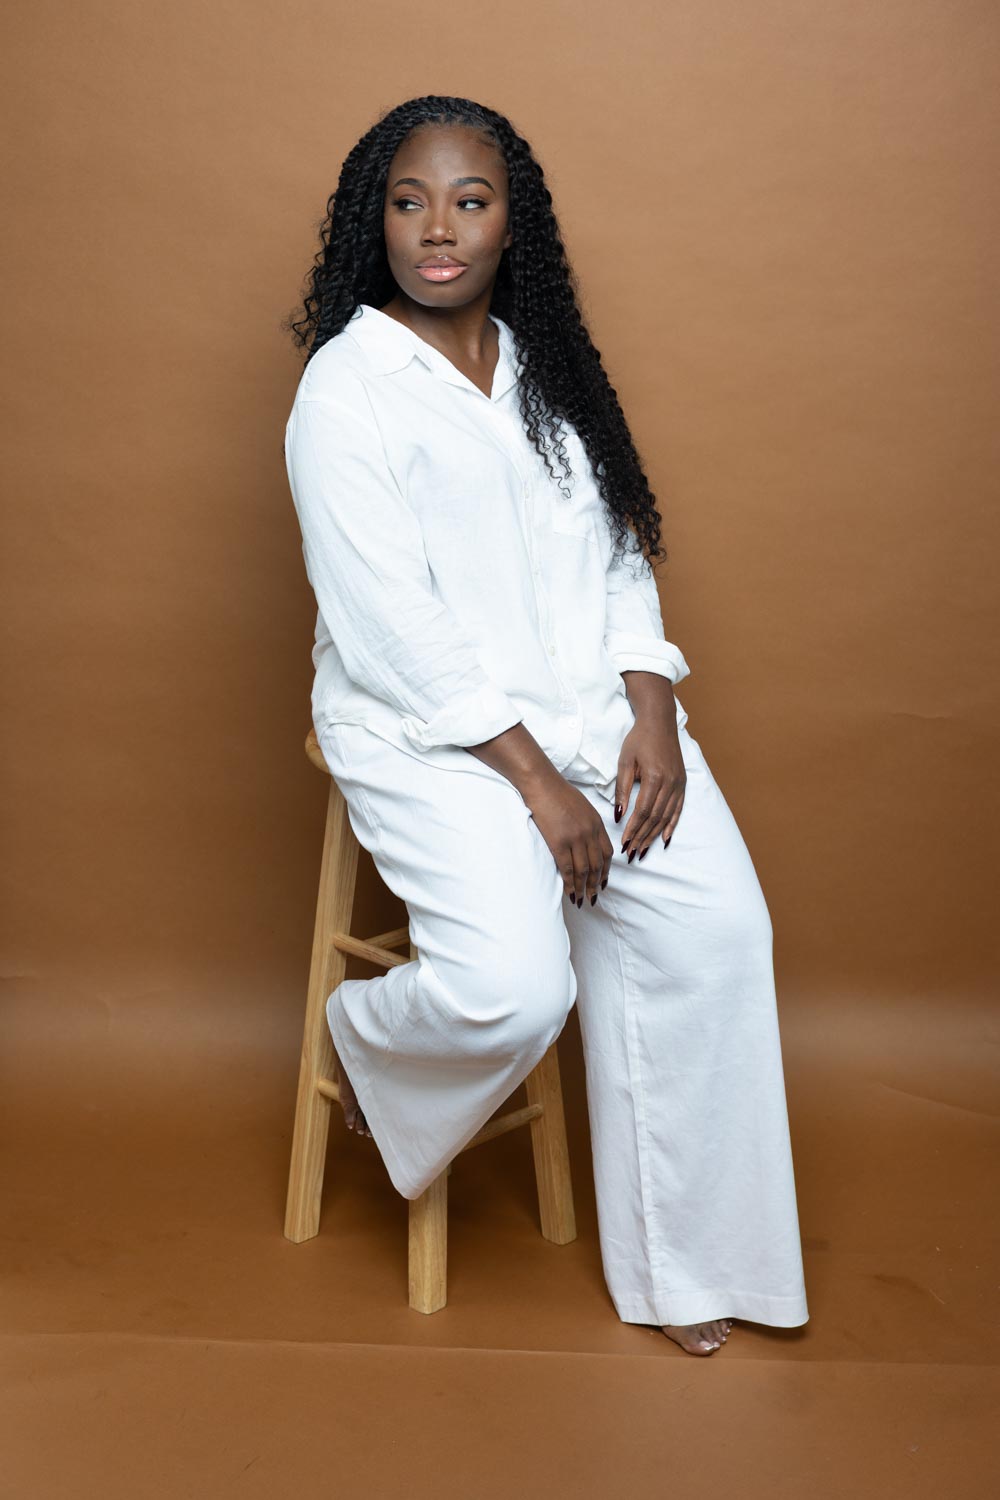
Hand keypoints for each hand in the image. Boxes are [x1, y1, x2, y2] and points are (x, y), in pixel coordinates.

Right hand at [520, 773, 614, 908]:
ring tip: (582, 899)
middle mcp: (590, 832)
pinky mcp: (559, 842)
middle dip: (595, 883)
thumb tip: (585, 839)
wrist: (541, 783)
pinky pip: (568, 868)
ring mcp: (575, 838)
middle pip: (597, 864)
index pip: (607, 852)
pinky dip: (570, 883)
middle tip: (593, 896)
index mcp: (596, 822)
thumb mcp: (581, 805)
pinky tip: (570, 892)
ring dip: (583, 887)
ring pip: (584, 870)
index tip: (602, 881)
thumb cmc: (556, 791)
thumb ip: (587, 823)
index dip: (606, 870)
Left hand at [615, 715, 685, 860]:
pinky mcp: (682, 783)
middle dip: (642, 837)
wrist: (660, 722)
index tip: (623, 843)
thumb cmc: (639, 740)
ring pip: (666, 817)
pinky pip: (678, 809)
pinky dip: (671, 826)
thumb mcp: (625, 762)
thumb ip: (622, 789)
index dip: (633, 829)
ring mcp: (679, 784)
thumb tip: (618, 815)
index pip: (642, 811)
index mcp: (654, 777)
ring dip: (654, 836)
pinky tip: (665, 839)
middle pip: (655, 818)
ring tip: (643, 850)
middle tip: (631, 853)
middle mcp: (670, 783)